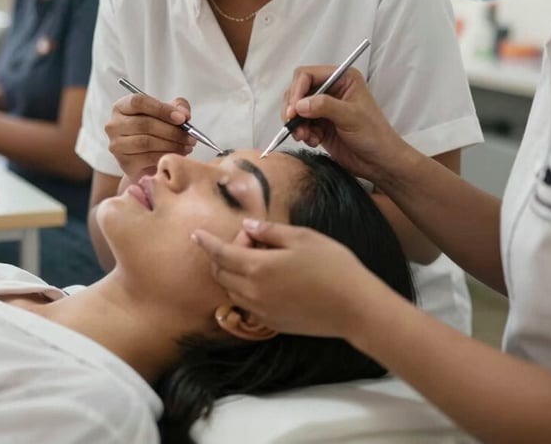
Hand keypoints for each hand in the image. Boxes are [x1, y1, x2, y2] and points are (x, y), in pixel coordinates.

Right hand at [105, 92, 195, 181]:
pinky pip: (147, 158)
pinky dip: (165, 156)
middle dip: (172, 131)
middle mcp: (114, 124)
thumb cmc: (157, 129)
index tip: (182, 118)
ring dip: (171, 145)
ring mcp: (116, 144)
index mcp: (122, 106)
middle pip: (144, 124)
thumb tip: (184, 114)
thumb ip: (178, 107)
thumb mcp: (168, 112)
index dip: (162, 109)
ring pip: (146, 142)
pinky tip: (177, 154)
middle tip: (191, 137)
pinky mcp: (123, 162)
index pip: (139, 102)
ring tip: (187, 146)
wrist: (146, 158)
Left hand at [192, 219, 383, 346]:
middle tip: (254, 240)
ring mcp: (261, 311)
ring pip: (232, 291)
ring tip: (263, 258)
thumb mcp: (301, 238)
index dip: (206, 242)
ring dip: (235, 273)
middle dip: (225, 255)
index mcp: (257, 268)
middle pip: (221, 274)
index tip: (196, 234)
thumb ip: (269, 232)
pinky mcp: (272, 323)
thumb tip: (248, 227)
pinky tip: (269, 279)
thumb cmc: (332, 265)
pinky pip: (247, 305)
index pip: (220, 253)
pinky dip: (247, 289)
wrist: (355, 307)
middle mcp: (253, 293)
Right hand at [282, 66, 405, 181]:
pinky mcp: (319, 124)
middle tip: (293, 124)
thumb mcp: (351, 116)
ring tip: (305, 136)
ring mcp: (324, 107)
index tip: (293, 109)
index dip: (297, 90)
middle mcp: (332, 89)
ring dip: (296, 123)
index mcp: (342, 79)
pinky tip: (313, 141)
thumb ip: (325, 106)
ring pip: (296, 108)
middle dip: (293, 108)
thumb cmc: (375, 135)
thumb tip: (300, 105)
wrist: (379, 162)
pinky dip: (302, 133)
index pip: (308, 75)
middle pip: (298, 90)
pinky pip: (301, 124)